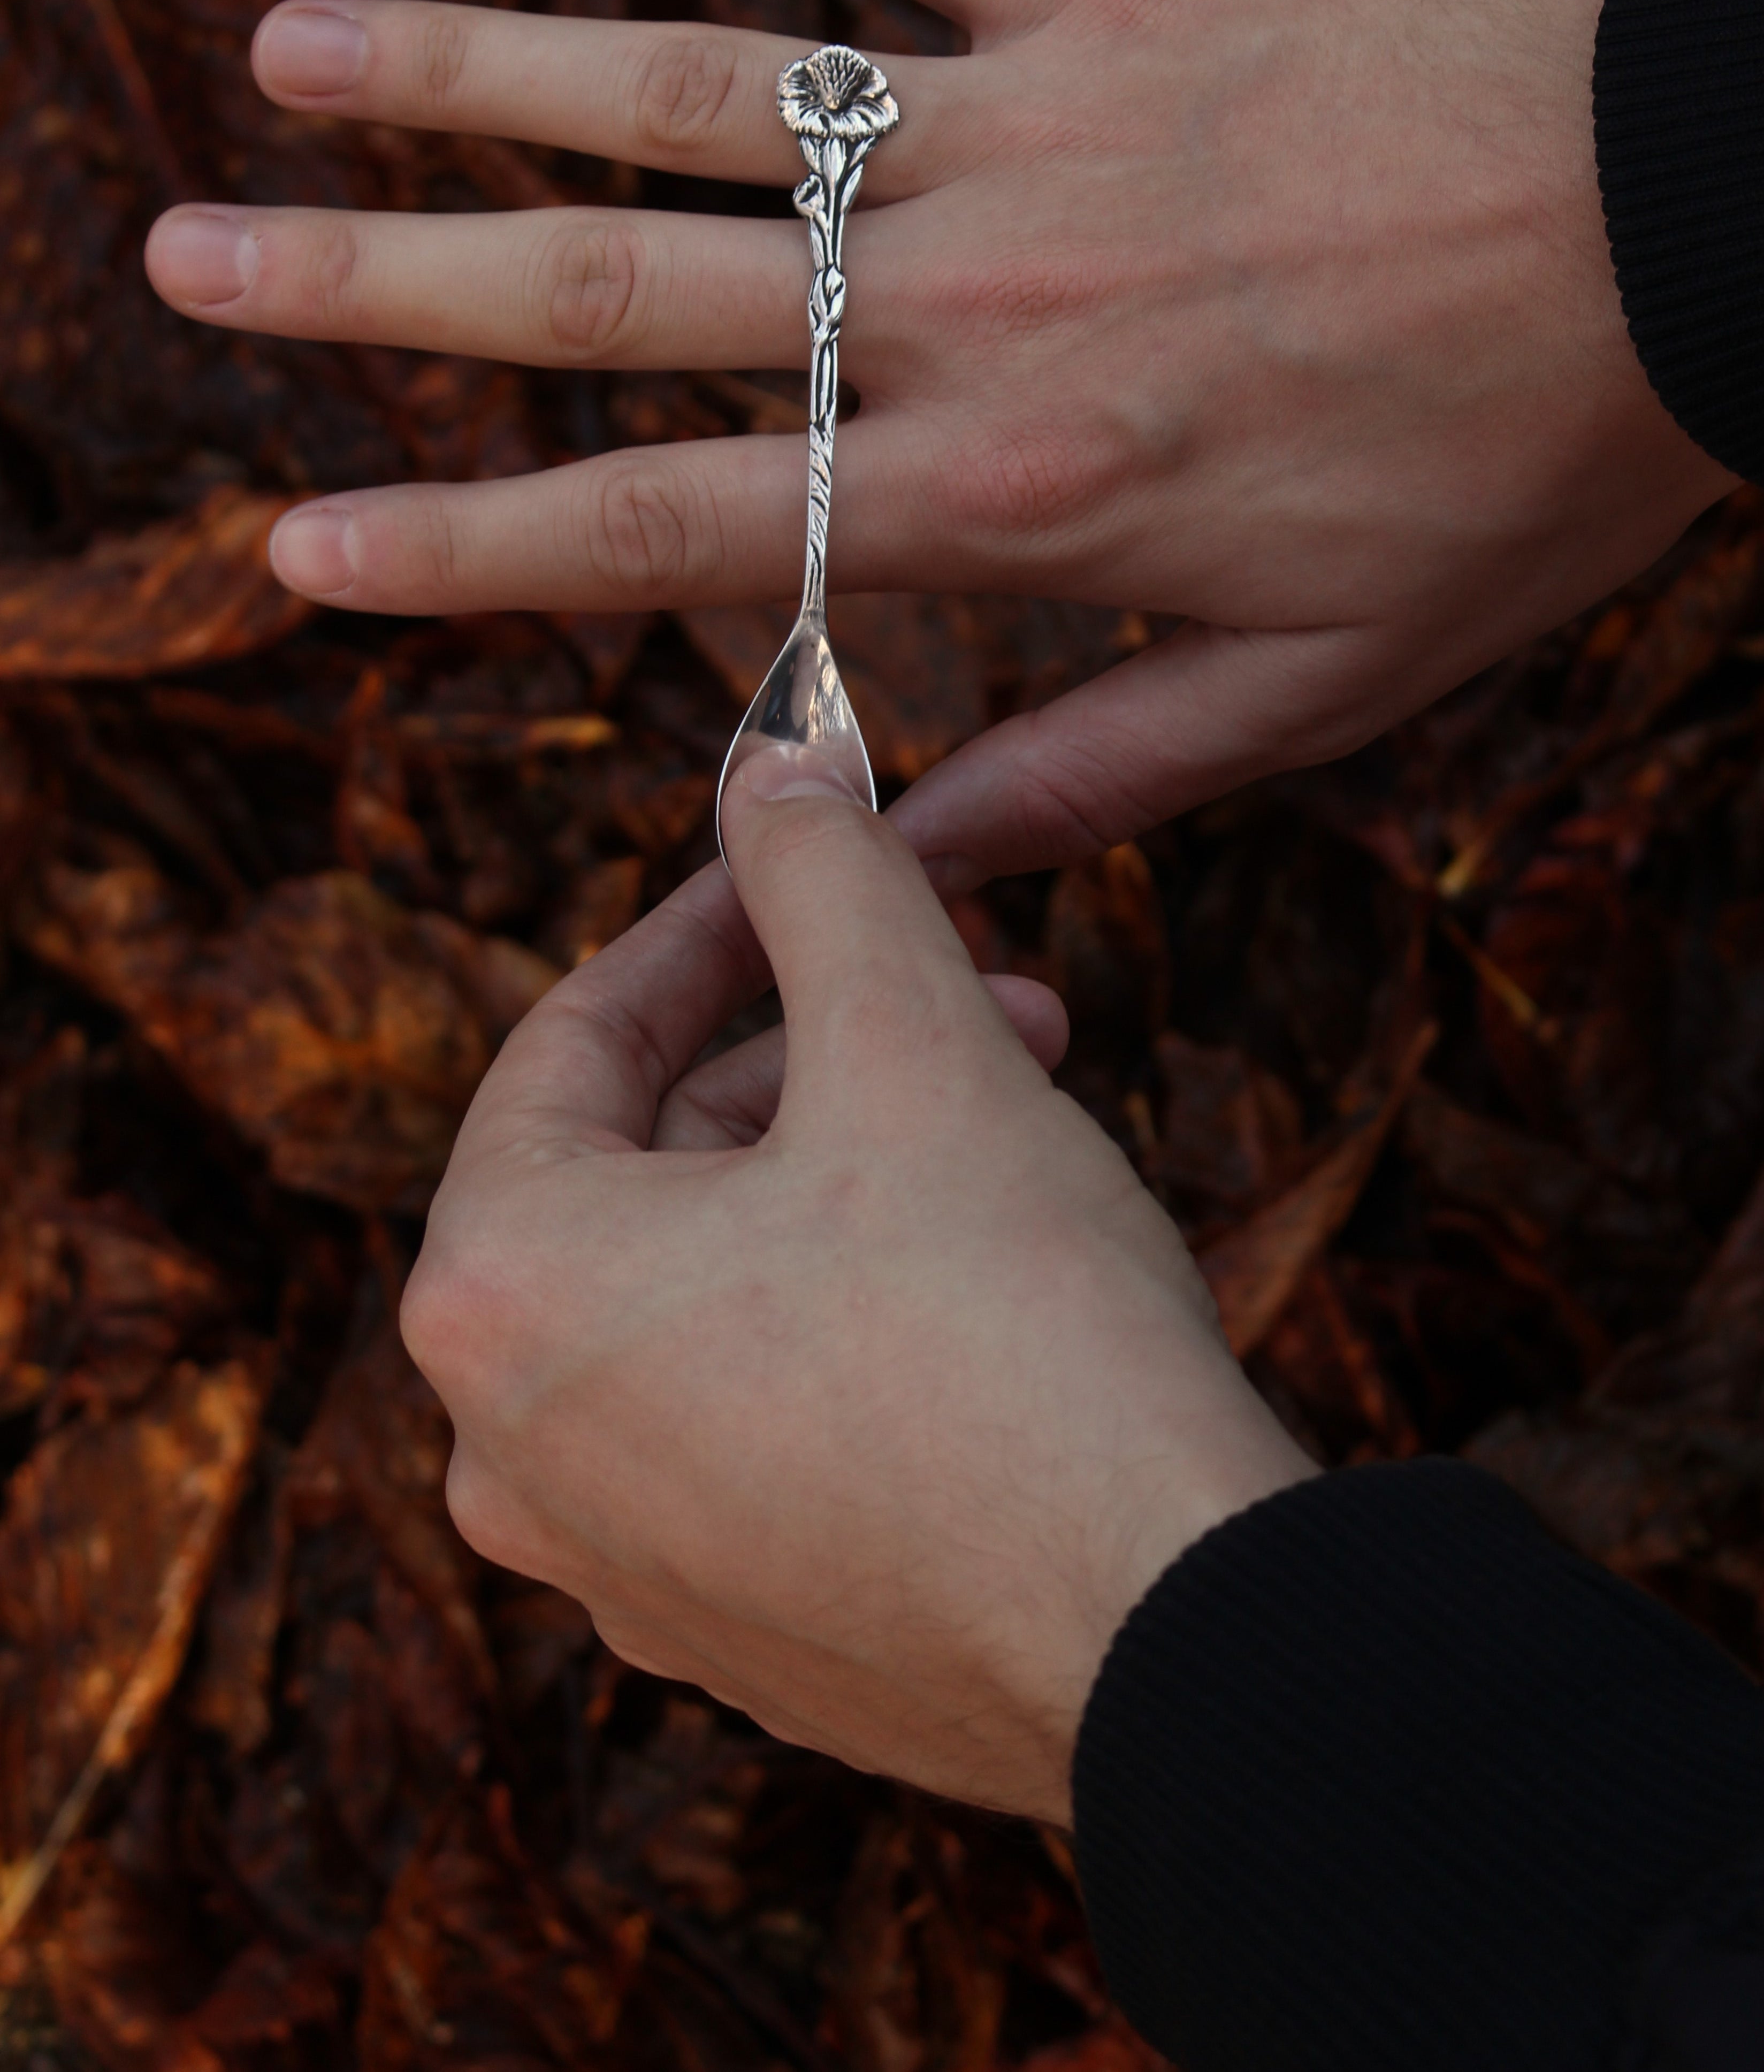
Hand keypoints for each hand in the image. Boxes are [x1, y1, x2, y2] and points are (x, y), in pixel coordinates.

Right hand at [144, 0, 1732, 882]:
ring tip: (290, 39)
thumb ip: (1099, 775)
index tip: (296, 543)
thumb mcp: (1327, 690)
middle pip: (621, 295)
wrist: (1691, 239)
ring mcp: (1025, 121)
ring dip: (481, 61)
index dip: (467, 545)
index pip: (677, 530)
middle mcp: (972, 302)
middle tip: (188, 259)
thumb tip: (902, 852)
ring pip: (703, 91)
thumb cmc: (1508, 473)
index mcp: (1015, 491)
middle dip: (385, 285)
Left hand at [399, 744, 1308, 1820]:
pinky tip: (993, 1272)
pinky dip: (847, 1316)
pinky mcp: (734, 1636)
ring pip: (713, 1290)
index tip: (810, 855)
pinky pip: (756, 1417)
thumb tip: (775, 770)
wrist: (1160, 1632)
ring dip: (850, 1173)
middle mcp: (511, 1450)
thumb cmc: (1014, 1329)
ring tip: (1018, 1109)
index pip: (576, 1039)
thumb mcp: (911, 1041)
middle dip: (820, 1052)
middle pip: (650, 1169)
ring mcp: (618, 1563)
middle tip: (977, 987)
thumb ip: (821, 878)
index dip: (713, 925)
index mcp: (497, 1291)